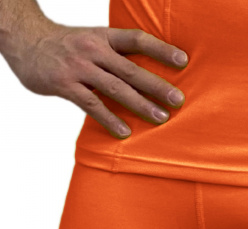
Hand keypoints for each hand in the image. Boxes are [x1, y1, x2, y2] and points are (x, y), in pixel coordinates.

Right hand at [4, 19, 188, 138]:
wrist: (24, 41)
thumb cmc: (68, 47)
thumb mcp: (93, 41)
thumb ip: (117, 56)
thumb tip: (150, 76)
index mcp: (104, 37)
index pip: (137, 39)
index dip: (161, 49)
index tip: (183, 60)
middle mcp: (94, 50)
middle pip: (131, 69)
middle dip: (157, 86)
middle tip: (179, 99)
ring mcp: (79, 67)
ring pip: (115, 88)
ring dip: (140, 104)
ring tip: (161, 118)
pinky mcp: (65, 84)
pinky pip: (91, 104)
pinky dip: (109, 118)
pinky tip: (124, 131)